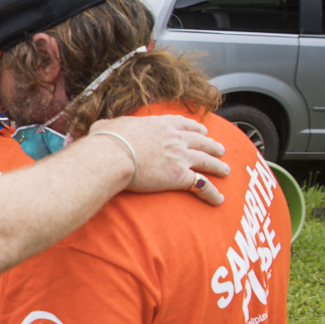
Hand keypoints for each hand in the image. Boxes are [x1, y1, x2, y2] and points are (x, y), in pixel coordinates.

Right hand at [89, 115, 229, 205]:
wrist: (113, 156)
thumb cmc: (105, 142)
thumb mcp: (106, 125)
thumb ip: (109, 125)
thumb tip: (99, 128)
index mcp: (159, 124)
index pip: (183, 124)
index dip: (195, 128)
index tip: (202, 131)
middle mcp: (174, 138)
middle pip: (200, 141)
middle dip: (212, 145)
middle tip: (220, 148)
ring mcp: (180, 156)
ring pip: (206, 160)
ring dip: (218, 166)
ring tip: (225, 170)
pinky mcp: (180, 176)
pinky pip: (202, 185)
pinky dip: (212, 193)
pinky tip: (219, 199)